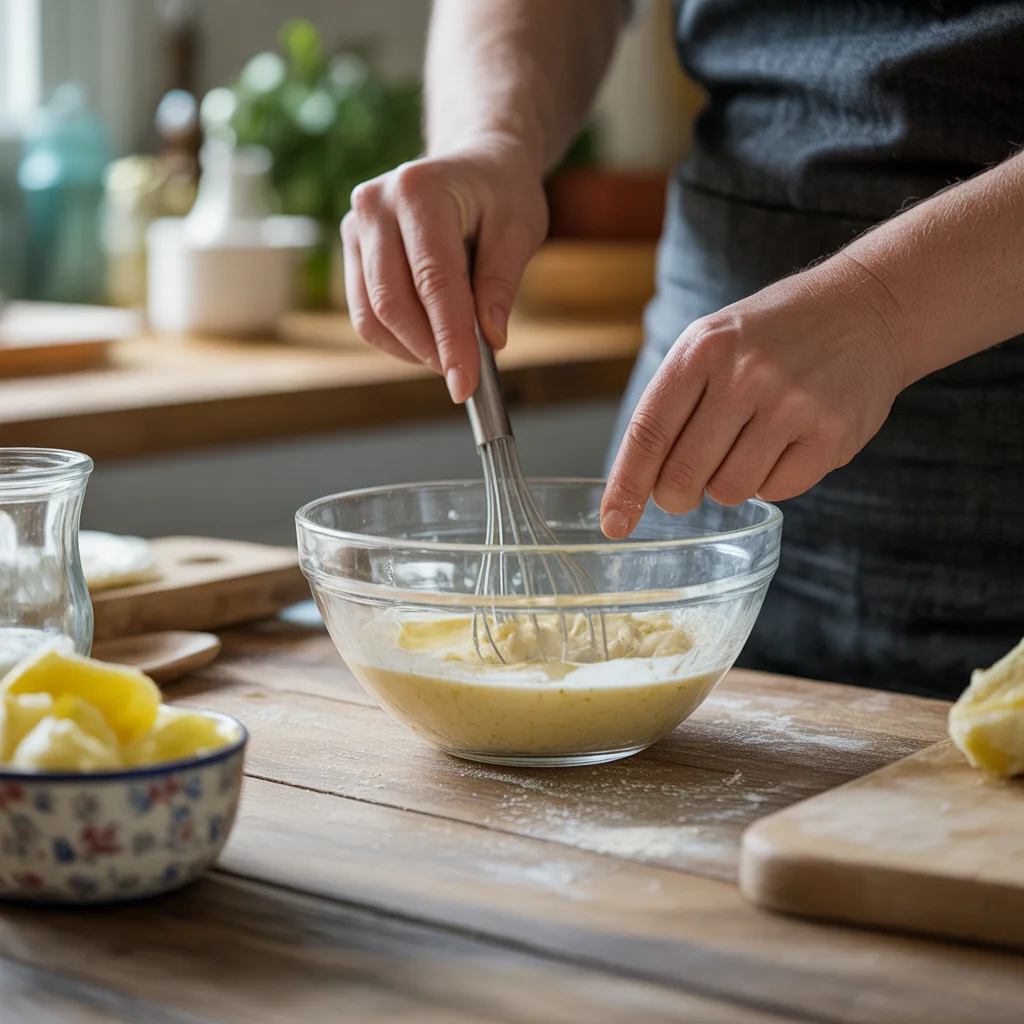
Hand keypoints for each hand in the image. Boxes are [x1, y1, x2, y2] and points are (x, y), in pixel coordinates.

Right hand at [341, 137, 547, 402]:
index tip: (466, 385)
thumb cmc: (501, 193)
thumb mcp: (520, 229)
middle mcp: (375, 203)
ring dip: (412, 349)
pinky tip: (431, 338)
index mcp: (419, 190)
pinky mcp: (351, 250)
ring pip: (372, 316)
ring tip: (453, 351)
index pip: (433, 281)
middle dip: (430, 350)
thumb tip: (489, 341)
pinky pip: (365, 313)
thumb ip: (502, 283)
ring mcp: (355, 227)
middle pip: (392, 303)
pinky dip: (398, 339)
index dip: (450, 339)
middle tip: (465, 374)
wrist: (475, 163)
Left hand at [600, 254, 911, 537]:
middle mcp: (745, 375)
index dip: (626, 486)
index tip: (614, 522)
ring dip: (727, 484)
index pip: (648, 433)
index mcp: (703, 350)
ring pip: (728, 490)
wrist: (866, 309)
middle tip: (684, 487)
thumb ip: (672, 403)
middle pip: (682, 475)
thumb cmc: (772, 336)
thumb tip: (634, 482)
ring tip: (747, 446)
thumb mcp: (711, 343)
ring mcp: (791, 405)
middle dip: (676, 494)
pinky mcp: (831, 434)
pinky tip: (785, 445)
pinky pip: (776, 491)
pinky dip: (772, 481)